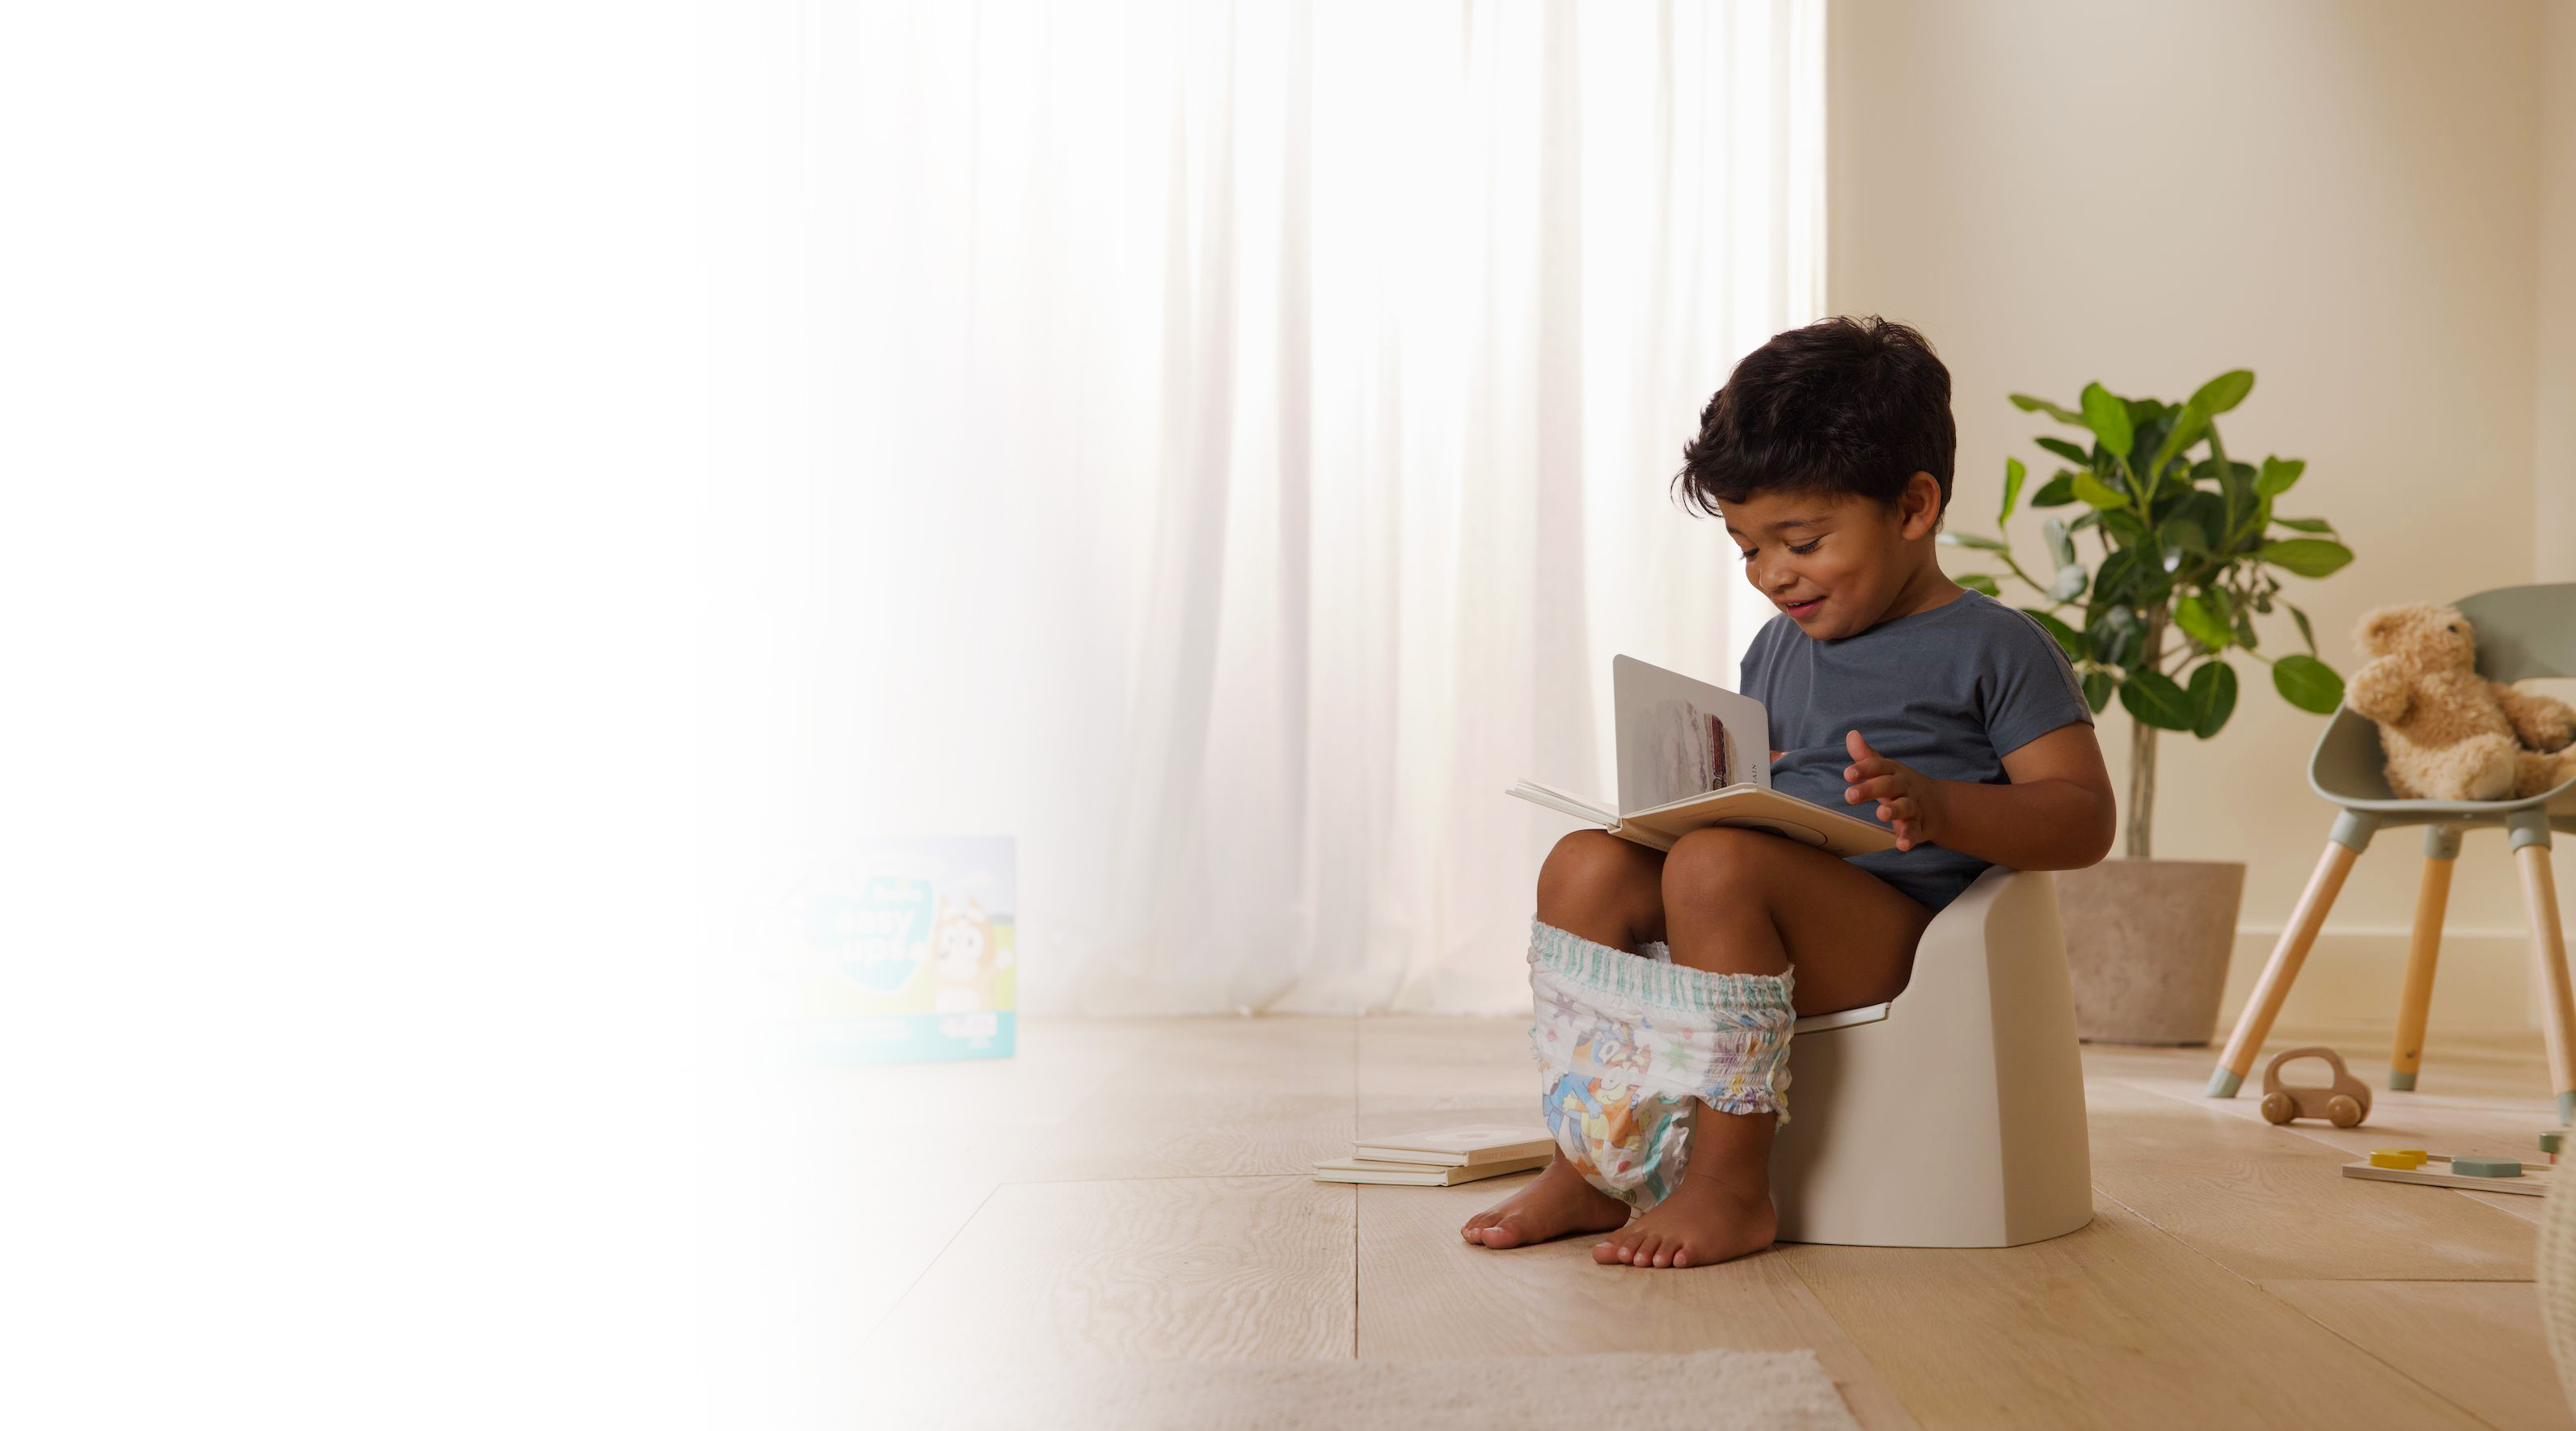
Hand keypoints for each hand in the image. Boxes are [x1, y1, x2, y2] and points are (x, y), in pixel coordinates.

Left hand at [1842, 729, 1943, 851]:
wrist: (1939, 805)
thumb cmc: (1901, 785)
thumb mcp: (1886, 770)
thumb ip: (1867, 757)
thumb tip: (1851, 734)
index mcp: (1894, 772)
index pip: (1878, 766)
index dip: (1864, 769)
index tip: (1847, 774)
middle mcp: (1905, 787)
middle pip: (1889, 785)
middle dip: (1870, 789)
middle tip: (1850, 796)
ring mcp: (1914, 806)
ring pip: (1905, 807)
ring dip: (1894, 810)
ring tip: (1881, 814)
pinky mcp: (1920, 826)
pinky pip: (1915, 832)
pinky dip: (1909, 838)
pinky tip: (1901, 845)